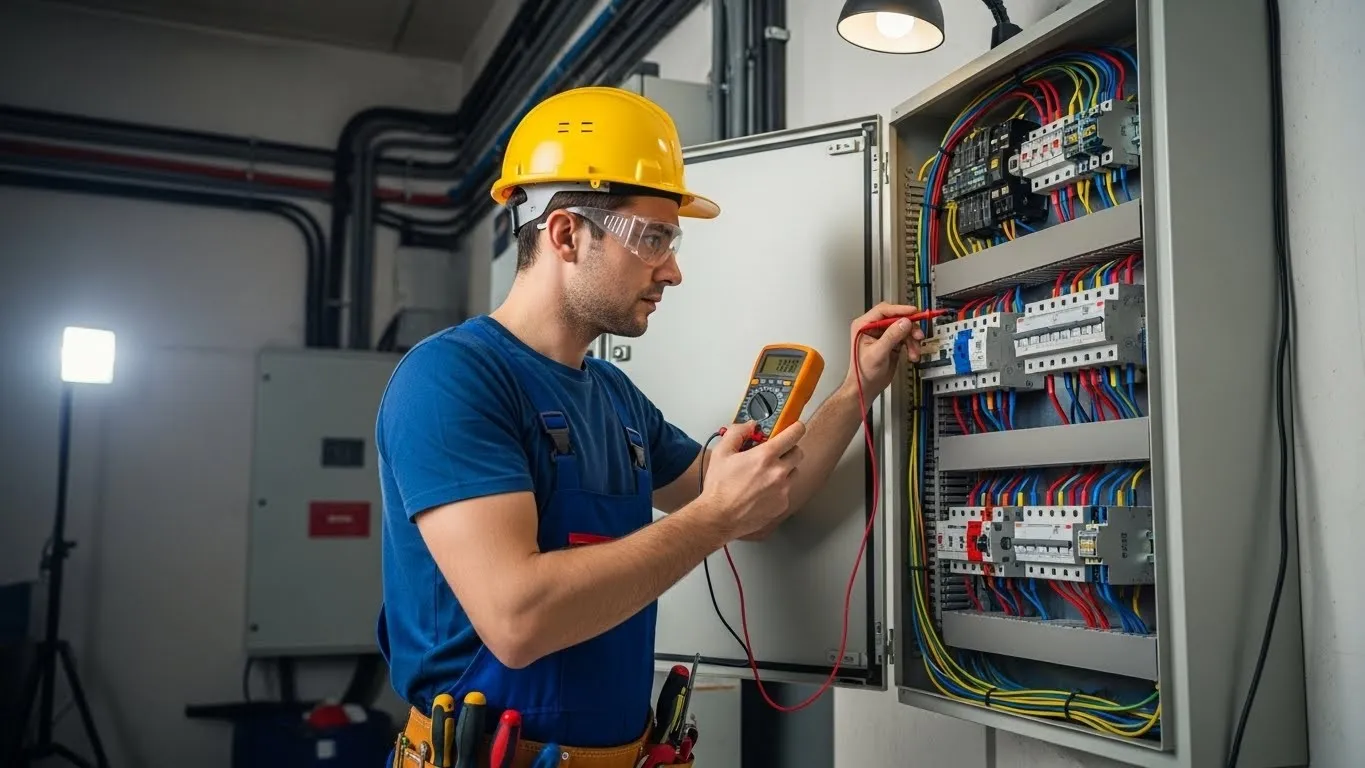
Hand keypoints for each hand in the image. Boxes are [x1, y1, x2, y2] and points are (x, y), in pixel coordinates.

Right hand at [699, 421, 806, 540]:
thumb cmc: (719, 488)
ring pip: (794, 473)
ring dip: (784, 470)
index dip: (795, 428)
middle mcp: (778, 472)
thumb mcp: (722, 453)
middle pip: (798, 453)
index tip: (794, 427)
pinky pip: (787, 491)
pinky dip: (778, 488)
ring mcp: (782, 490)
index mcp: (765, 456)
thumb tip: (749, 426)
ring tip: (764, 475)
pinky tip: (761, 491)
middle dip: (788, 450)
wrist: (718, 517)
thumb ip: (737, 433)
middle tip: (774, 453)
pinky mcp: (782, 505)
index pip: (794, 434)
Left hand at [845, 303, 926, 393]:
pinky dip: (912, 346)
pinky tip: (913, 355)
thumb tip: (904, 322)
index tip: (913, 312)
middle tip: (918, 335)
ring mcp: (884, 335)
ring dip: (912, 340)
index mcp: (864, 325)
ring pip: (904, 329)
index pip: (884, 311)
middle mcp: (874, 327)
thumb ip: (891, 336)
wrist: (866, 387)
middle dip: (909, 327)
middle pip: (896, 318)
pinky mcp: (892, 342)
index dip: (899, 310)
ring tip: (914, 352)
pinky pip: (906, 338)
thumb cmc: (863, 372)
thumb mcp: (877, 353)